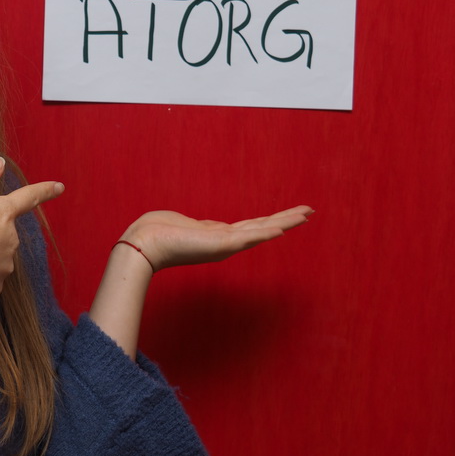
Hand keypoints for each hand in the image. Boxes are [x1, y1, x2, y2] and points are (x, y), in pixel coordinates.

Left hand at [120, 206, 312, 271]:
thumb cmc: (157, 233)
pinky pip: (250, 236)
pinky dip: (268, 232)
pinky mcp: (220, 243)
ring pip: (262, 230)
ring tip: (305, 215)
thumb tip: (195, 227)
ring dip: (285, 222)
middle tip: (309, 211)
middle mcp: (226, 241)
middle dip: (287, 219)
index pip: (251, 226)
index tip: (288, 215)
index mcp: (218, 236)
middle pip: (263, 227)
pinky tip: (283, 228)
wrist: (144, 244)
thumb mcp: (184, 227)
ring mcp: (225, 243)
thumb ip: (196, 228)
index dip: (271, 221)